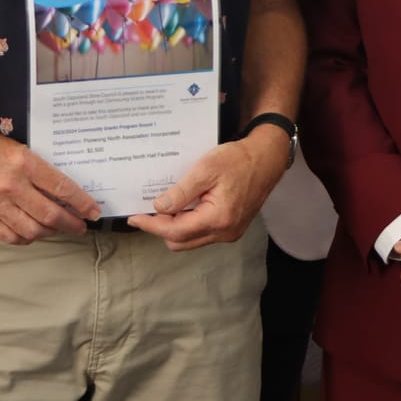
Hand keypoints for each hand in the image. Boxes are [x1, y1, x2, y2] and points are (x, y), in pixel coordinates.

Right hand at [0, 123, 99, 243]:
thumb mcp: (18, 149)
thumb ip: (39, 170)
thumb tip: (65, 193)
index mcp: (24, 162)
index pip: (61, 187)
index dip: (81, 203)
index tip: (93, 211)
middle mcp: (11, 184)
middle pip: (50, 214)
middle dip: (71, 224)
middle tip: (80, 226)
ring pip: (33, 229)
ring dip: (50, 232)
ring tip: (57, 229)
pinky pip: (11, 237)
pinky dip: (27, 238)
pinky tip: (33, 232)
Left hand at [127, 126, 288, 251]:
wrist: (266, 159)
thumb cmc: (238, 160)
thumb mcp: (206, 169)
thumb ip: (182, 192)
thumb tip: (159, 208)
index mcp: (218, 219)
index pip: (175, 231)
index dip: (151, 225)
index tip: (134, 218)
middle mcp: (224, 232)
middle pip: (181, 242)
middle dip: (161, 228)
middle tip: (148, 209)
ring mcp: (229, 233)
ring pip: (191, 239)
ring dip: (174, 227)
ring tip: (164, 206)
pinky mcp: (231, 228)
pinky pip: (202, 233)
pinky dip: (188, 224)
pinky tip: (182, 207)